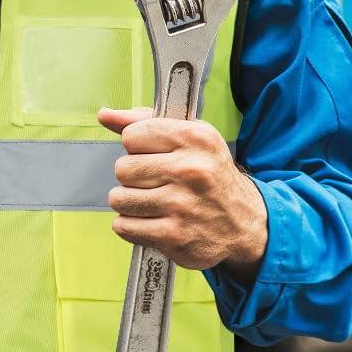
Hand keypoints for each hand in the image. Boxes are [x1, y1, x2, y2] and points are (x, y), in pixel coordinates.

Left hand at [98, 106, 267, 280]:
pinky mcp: (174, 236)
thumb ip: (144, 121)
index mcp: (195, 138)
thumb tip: (105, 115)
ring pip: (119, 198)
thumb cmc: (210, 175)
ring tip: (151, 201)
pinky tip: (151, 220)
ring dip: (129, 202)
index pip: (131, 135)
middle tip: (154, 181)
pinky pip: (124, 226)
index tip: (152, 154)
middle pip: (122, 168)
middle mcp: (190, 170)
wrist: (247, 224)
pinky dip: (131, 225)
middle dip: (132, 176)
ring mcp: (182, 206)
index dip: (137, 146)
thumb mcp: (190, 137)